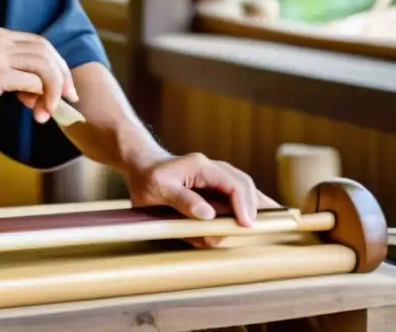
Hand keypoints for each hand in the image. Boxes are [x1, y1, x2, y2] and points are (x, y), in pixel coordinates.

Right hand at [0, 27, 77, 122]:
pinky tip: (36, 111)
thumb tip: (38, 86)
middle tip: (69, 97)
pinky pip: (34, 82)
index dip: (56, 62)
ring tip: (48, 110)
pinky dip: (42, 97)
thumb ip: (8, 67)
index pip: (39, 42)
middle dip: (63, 75)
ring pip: (44, 66)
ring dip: (54, 89)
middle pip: (47, 50)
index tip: (64, 84)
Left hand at [125, 152, 278, 247]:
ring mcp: (215, 176)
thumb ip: (182, 200)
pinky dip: (246, 206)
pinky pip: (236, 194)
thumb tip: (208, 215)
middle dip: (250, 208)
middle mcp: (212, 168)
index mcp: (201, 166)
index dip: (243, 205)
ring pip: (243, 189)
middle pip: (244, 185)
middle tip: (250, 230)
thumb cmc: (146, 178)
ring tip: (255, 226)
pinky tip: (255, 217)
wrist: (140, 165)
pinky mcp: (213, 186)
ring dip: (248, 208)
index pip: (233, 184)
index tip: (245, 225)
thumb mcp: (158, 189)